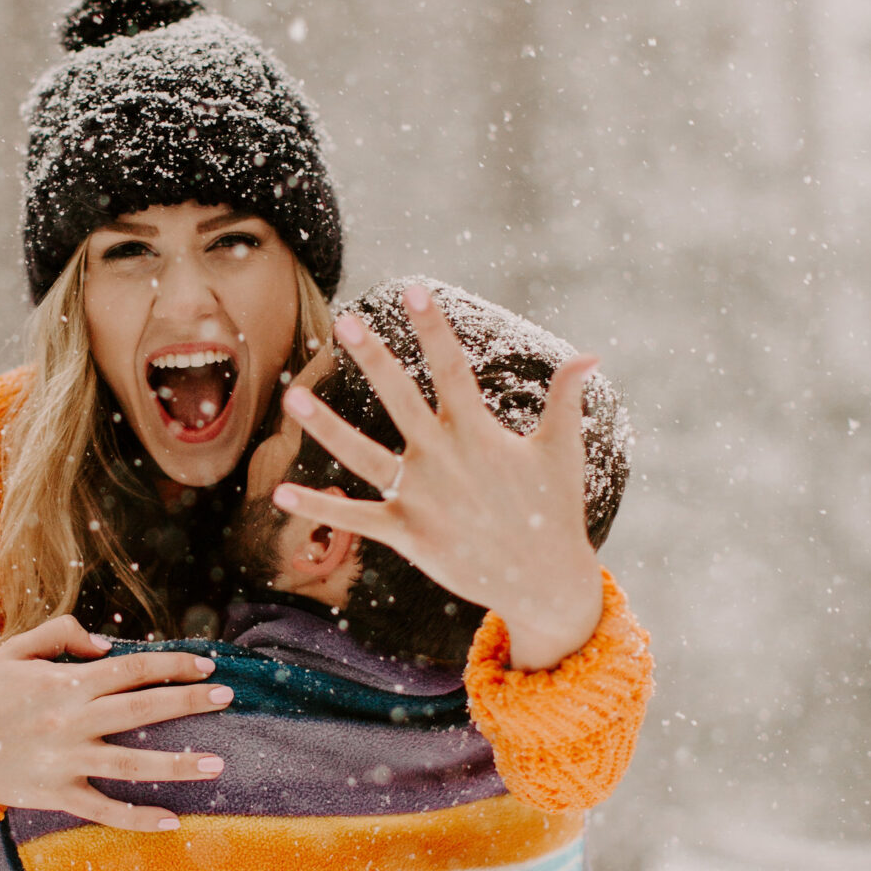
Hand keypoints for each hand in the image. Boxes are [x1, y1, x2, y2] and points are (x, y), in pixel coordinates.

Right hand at [0, 616, 232, 830]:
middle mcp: (71, 721)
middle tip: (228, 696)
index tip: (206, 663)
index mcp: (66, 683)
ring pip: (132, 764)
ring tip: (218, 763)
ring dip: (178, 764)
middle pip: (143, 710)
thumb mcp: (15, 650)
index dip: (173, 663)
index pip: (133, 668)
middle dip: (189, 702)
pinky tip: (171, 820)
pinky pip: (103, 810)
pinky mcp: (54, 795)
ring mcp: (64, 762)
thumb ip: (62, 635)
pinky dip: (137, 817)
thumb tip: (108, 646)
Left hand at [273, 287, 604, 670]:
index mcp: (479, 433)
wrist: (544, 580)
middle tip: (347, 321)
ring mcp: (421, 497)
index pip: (452, 368)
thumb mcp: (561, 450)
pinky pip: (355, 518)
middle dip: (374, 358)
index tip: (413, 290)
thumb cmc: (554, 510)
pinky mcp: (407, 535)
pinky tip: (281, 492)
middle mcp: (444, 459)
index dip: (433, 328)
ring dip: (326, 428)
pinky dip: (319, 508)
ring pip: (364, 455)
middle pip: (401, 399)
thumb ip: (566, 399)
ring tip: (293, 398)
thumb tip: (590, 354)